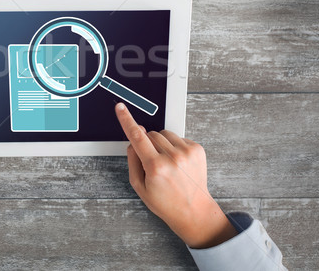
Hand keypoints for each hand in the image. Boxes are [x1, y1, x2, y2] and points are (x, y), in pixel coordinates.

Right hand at [115, 102, 237, 248]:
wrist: (194, 210)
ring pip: (164, 133)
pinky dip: (174, 146)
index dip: (127, 120)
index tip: (121, 108)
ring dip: (161, 144)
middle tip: (152, 162)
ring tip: (167, 163)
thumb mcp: (139, 186)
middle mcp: (173, 157)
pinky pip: (178, 137)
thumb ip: (133, 160)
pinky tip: (177, 162)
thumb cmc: (165, 202)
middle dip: (147, 144)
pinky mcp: (197, 149)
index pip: (137, 137)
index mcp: (156, 167)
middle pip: (150, 134)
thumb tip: (133, 141)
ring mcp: (187, 152)